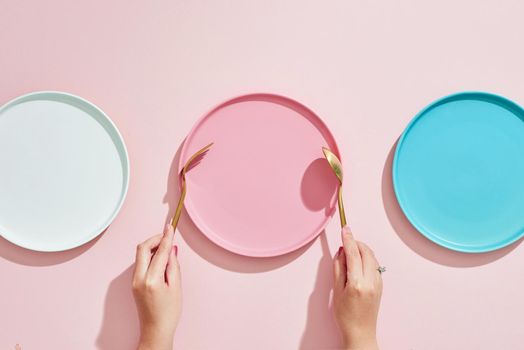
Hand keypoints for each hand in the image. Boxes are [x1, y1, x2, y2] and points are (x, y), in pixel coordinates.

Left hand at [132, 224, 181, 349]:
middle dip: (154, 239)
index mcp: (152, 280)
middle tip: (166, 235)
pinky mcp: (133, 283)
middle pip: (142, 248)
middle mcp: (139, 279)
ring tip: (165, 247)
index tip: (170, 226)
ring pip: (140, 254)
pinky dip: (149, 256)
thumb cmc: (169, 313)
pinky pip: (140, 262)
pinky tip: (159, 258)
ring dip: (152, 247)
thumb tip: (171, 249)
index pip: (159, 252)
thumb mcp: (176, 287)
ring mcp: (134, 281)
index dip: (166, 237)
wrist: (155, 331)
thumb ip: (173, 265)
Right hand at [333, 226, 382, 349]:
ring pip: (372, 257)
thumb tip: (341, 252)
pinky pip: (374, 265)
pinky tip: (357, 262)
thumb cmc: (345, 315)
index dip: (348, 239)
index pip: (353, 254)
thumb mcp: (336, 291)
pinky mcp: (381, 285)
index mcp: (357, 283)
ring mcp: (378, 283)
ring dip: (362, 250)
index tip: (345, 229)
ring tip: (350, 252)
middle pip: (366, 252)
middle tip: (346, 240)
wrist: (360, 332)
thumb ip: (339, 268)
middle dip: (356, 243)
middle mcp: (371, 281)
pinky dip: (366, 258)